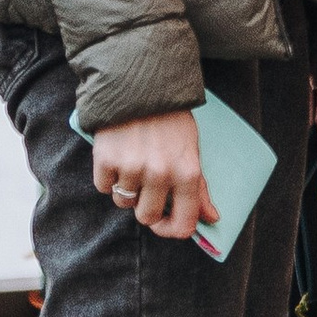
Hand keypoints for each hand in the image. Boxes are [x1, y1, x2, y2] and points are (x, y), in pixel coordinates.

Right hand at [92, 109, 214, 240]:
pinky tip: (117, 156)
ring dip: (126, 189)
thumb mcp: (192, 150)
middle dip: (145, 207)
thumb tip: (212, 219)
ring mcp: (132, 168)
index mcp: (188, 173)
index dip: (172, 230)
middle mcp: (160, 174)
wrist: (141, 86)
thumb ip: (200, 187)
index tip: (165, 223)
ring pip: (123, 203)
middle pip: (147, 218)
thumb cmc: (171, 120)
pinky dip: (108, 177)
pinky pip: (104, 187)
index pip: (183, 224)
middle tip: (146, 188)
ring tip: (132, 163)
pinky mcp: (106, 160)